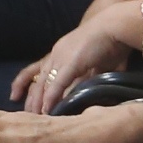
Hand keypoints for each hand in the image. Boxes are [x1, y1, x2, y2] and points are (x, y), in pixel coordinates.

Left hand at [20, 15, 138, 113]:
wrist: (116, 25)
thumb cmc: (112, 41)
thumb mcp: (99, 62)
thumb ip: (93, 75)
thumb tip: (95, 91)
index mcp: (61, 52)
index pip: (39, 72)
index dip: (33, 88)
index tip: (27, 102)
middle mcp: (56, 55)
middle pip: (37, 79)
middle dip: (32, 98)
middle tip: (27, 116)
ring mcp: (62, 58)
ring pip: (44, 83)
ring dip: (39, 101)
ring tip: (35, 116)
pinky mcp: (70, 63)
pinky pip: (56, 84)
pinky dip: (51, 97)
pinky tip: (47, 109)